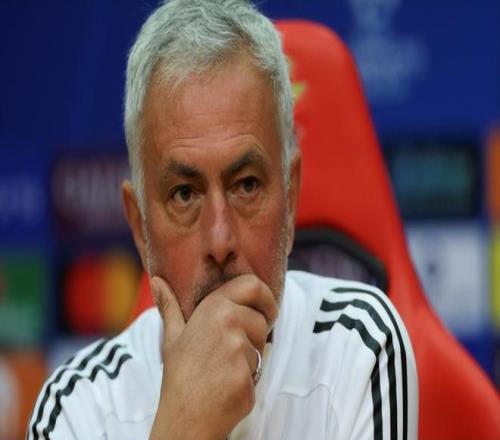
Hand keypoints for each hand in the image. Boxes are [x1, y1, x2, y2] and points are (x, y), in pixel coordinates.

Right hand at [148, 274, 277, 439]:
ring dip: (252, 356)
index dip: (265, 296)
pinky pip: (260, 368)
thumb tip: (157, 280)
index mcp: (212, 307)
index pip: (253, 284)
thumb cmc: (181, 375)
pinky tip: (228, 385)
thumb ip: (170, 306)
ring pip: (263, 343)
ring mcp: (237, 347)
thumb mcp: (173, 336)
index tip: (265, 311)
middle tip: (239, 348)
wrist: (185, 417)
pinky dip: (249, 378)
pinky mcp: (246, 372)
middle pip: (263, 317)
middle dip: (258, 332)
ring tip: (225, 369)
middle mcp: (226, 321)